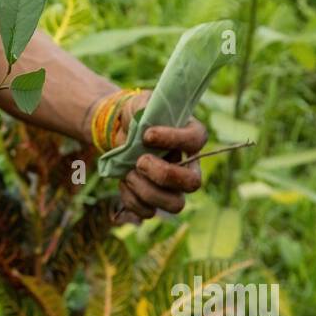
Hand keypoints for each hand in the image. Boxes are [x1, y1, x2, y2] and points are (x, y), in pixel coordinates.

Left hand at [114, 92, 206, 222]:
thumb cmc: (136, 115)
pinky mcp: (154, 200)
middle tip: (140, 161)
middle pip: (193, 183)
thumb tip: (147, 131)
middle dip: (163, 174)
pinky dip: (131, 200)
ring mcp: (173, 186)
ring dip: (146, 191)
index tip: (147, 134)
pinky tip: (123, 182)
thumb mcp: (142, 103)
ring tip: (128, 173)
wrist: (119, 130)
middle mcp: (188, 165)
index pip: (196, 140)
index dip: (173, 139)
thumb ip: (148, 109)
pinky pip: (149, 212)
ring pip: (175, 204)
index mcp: (191, 136)